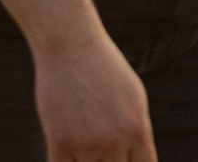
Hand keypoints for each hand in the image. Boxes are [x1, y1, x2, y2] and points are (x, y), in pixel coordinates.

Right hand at [34, 34, 154, 161]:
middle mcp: (114, 142)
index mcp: (138, 130)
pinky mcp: (59, 143)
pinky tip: (67, 154)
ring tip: (86, 145)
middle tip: (102, 148)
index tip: (125, 159)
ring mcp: (86, 145)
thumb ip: (137, 132)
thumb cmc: (105, 69)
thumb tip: (139, 158)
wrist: (71, 46)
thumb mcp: (134, 97)